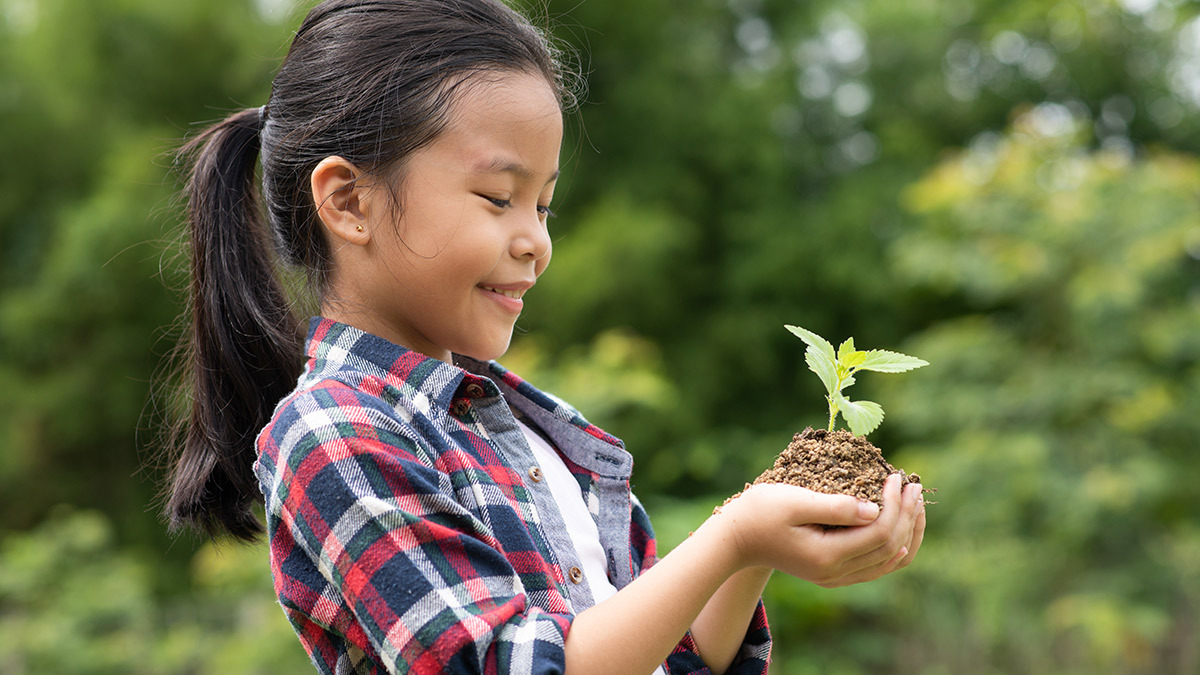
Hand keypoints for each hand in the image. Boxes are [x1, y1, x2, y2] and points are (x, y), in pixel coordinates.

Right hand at [711, 473, 924, 587]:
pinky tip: (902, 527)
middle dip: (907, 514)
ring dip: (908, 531)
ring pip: (889, 561)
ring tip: (914, 504)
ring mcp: (835, 577)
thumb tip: (875, 509)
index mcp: (827, 556)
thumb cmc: (760, 512)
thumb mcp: (795, 502)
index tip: (896, 476)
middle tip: (913, 484)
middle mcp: (835, 573)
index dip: (894, 504)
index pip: (879, 532)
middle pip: (890, 548)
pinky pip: (877, 566)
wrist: (737, 539)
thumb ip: (836, 506)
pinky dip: (896, 546)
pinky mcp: (834, 573)